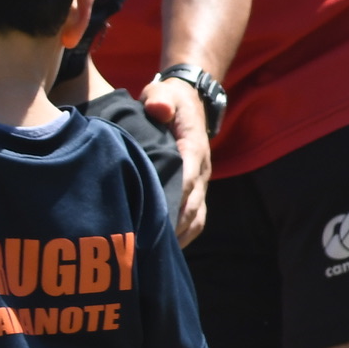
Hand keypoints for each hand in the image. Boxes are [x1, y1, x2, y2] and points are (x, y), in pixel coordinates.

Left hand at [140, 77, 210, 245]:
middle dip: (173, 225)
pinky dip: (182, 236)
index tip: (155, 217)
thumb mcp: (163, 92)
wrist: (187, 100)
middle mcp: (202, 170)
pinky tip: (163, 251)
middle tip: (146, 245)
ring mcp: (200, 183)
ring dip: (179, 236)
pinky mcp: (195, 191)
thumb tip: (158, 108)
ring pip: (196, 217)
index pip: (188, 176)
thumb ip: (160, 99)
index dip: (174, 197)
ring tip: (154, 255)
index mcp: (193, 148)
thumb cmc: (169, 99)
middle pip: (192, 204)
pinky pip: (194, 219)